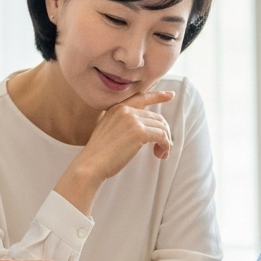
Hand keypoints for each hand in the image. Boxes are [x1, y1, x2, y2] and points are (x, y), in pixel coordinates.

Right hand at [56, 90, 175, 213]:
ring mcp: (132, 120)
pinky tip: (161, 154)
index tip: (170, 95)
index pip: (141, 98)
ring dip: (165, 142)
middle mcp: (125, 110)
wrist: (91, 164)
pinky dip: (165, 146)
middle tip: (163, 147)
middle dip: (164, 132)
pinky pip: (162, 136)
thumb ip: (123, 123)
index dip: (158, 96)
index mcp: (117, 108)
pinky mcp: (139, 132)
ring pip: (161, 127)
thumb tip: (146, 128)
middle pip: (157, 117)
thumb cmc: (99, 154)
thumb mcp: (108, 130)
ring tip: (162, 153)